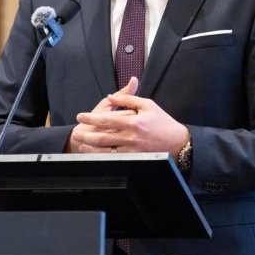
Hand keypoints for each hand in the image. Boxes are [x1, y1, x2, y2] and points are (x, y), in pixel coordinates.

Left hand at [69, 78, 189, 155]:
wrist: (178, 143)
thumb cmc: (163, 122)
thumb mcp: (148, 105)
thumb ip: (129, 99)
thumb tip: (112, 96)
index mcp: (133, 121)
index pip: (107, 119)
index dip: (91, 118)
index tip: (81, 116)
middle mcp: (131, 137)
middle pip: (103, 137)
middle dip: (86, 134)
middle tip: (75, 132)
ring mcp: (132, 150)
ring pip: (107, 150)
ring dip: (91, 148)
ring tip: (81, 144)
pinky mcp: (135, 159)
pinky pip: (115, 159)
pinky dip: (103, 157)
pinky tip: (95, 155)